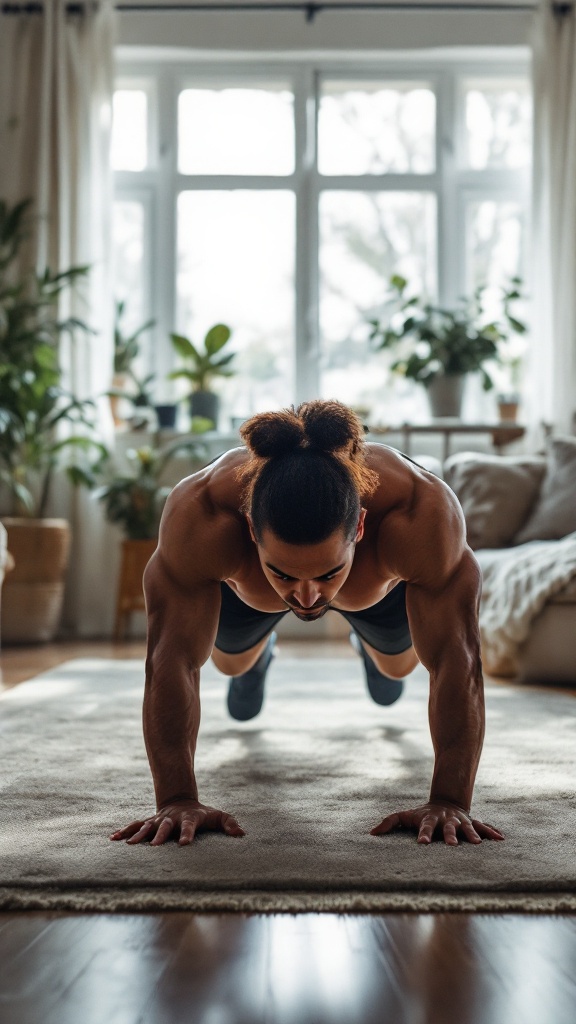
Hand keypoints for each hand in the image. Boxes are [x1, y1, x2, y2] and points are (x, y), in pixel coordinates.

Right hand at [109, 798, 245, 845]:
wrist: (182, 802)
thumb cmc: (203, 814)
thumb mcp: (218, 816)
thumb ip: (229, 824)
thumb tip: (242, 834)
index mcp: (189, 818)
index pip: (190, 826)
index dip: (188, 834)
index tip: (185, 844)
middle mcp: (172, 819)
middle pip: (165, 827)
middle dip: (160, 836)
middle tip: (155, 847)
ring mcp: (159, 820)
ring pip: (147, 826)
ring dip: (138, 835)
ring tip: (129, 844)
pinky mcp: (149, 822)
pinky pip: (135, 825)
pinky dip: (124, 831)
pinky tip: (112, 838)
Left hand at [370, 801, 504, 845]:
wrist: (445, 802)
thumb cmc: (421, 815)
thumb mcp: (405, 815)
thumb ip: (389, 822)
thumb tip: (371, 833)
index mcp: (430, 820)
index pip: (425, 827)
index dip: (424, 835)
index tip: (422, 844)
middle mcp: (447, 820)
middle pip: (449, 829)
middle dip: (451, 836)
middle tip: (452, 846)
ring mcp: (460, 821)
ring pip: (468, 828)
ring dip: (473, 835)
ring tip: (478, 844)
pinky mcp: (471, 823)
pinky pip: (483, 827)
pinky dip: (491, 832)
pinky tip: (501, 839)